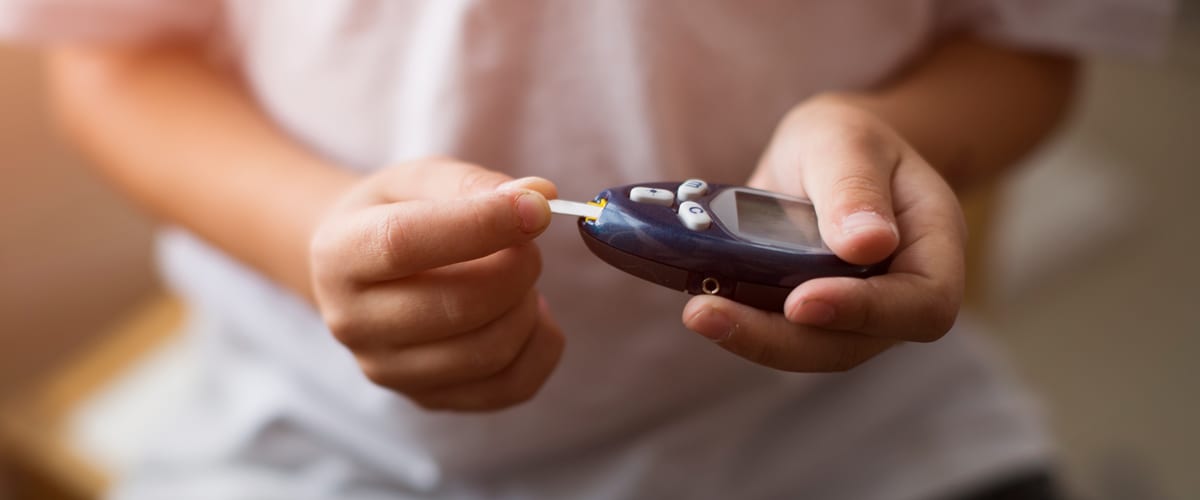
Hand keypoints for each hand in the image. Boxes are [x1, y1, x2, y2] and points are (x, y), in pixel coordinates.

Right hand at [309, 159, 564, 410]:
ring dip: (527, 305)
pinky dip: (540, 344)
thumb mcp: (419, 180)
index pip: (404, 243)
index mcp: (338, 254)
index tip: (535, 209)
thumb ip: (474, 183)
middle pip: (456, 307)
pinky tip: (529, 312)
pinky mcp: (427, 398)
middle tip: (529, 243)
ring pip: (490, 351)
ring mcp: (388, 371)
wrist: (360, 270)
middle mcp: (352, 322)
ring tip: (520, 277)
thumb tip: (540, 196)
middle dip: (517, 268)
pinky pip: (511, 386)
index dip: (480, 224)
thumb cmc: (395, 214)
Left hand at [682, 96, 966, 370]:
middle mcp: (900, 293)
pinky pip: (781, 334)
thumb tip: (867, 245)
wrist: (826, 153)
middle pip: (856, 343)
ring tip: (698, 312)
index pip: (924, 305)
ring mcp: (855, 314)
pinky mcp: (810, 317)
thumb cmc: (849, 140)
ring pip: (812, 349)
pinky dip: (742, 322)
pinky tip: (701, 301)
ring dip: (753, 338)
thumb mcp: (847, 140)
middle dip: (783, 339)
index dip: (867, 313)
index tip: (802, 301)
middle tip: (710, 313)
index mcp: (933, 248)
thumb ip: (855, 186)